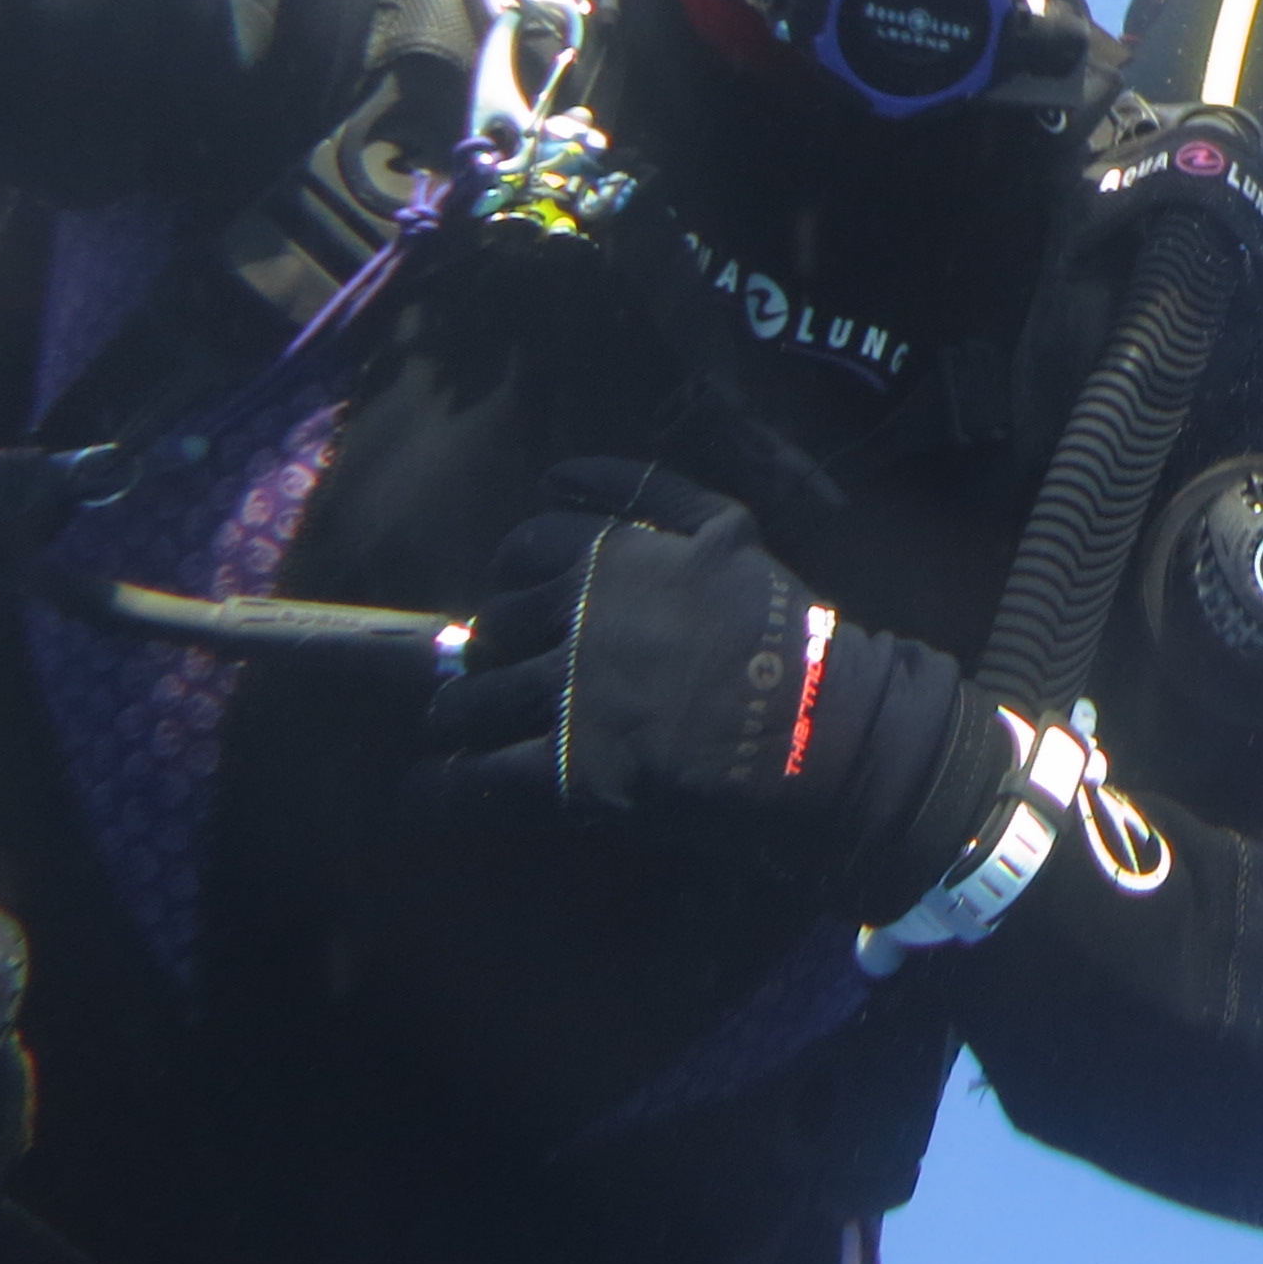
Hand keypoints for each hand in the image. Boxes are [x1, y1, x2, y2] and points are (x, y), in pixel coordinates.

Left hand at [427, 459, 1011, 913]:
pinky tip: (442, 789)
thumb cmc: (780, 629)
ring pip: (471, 704)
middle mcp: (580, 621)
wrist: (820, 729)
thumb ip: (650, 492)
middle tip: (505, 673)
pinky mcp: (572, 773)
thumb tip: (557, 474)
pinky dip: (448, 788)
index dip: (515, 578)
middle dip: (491, 651)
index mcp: (612, 559)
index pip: (523, 551)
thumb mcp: (729, 531)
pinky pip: (478, 782)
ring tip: (463, 730)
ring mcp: (572, 699)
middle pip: (491, 629)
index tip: (527, 605)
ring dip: (459, 717)